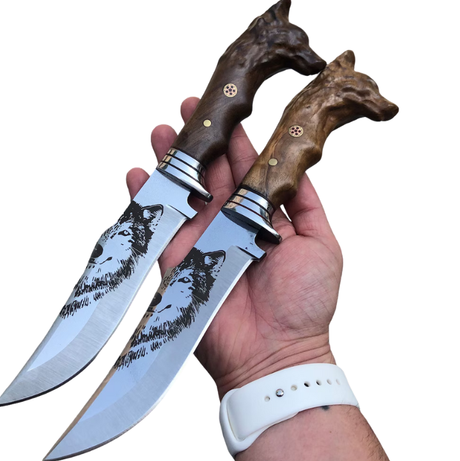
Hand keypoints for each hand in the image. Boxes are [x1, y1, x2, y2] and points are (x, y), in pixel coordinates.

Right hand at [126, 96, 342, 397]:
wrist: (277, 353)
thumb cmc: (308, 303)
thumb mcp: (322, 242)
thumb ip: (305, 202)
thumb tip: (294, 165)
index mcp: (265, 217)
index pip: (248, 169)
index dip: (237, 139)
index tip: (228, 108)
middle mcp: (231, 225)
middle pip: (211, 173)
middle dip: (200, 140)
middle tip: (189, 107)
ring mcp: (203, 242)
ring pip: (183, 192)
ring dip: (172, 161)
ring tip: (162, 131)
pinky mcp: (178, 264)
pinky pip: (158, 227)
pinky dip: (146, 200)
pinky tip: (138, 173)